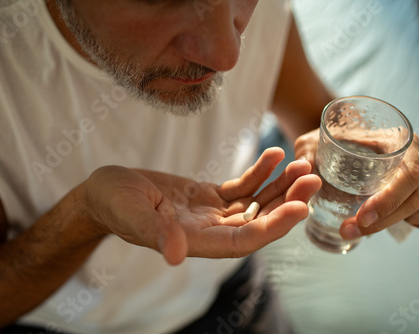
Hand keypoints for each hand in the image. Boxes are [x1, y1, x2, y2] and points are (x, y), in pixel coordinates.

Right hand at [83, 147, 320, 264]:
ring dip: (280, 186)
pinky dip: (259, 173)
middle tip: (313, 178)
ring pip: (256, 204)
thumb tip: (176, 256)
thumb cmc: (113, 204)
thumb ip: (155, 233)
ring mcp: (212, 214)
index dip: (274, 226)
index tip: (302, 207)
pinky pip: (241, 187)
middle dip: (288, 201)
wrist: (106, 192)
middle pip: (259, 221)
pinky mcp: (208, 197)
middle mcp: (211, 231)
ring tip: (302, 163)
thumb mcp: (131, 214)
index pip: (245, 240)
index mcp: (197, 241)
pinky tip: (275, 156)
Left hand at [294, 130, 418, 238]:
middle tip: (349, 230)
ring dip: (403, 222)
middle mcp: (418, 157)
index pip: (407, 174)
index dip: (388, 201)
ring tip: (366, 225)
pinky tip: (391, 222)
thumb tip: (304, 169)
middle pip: (416, 198)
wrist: (344, 142)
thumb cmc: (330, 141)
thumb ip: (305, 151)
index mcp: (398, 140)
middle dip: (384, 221)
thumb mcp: (313, 142)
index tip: (360, 217)